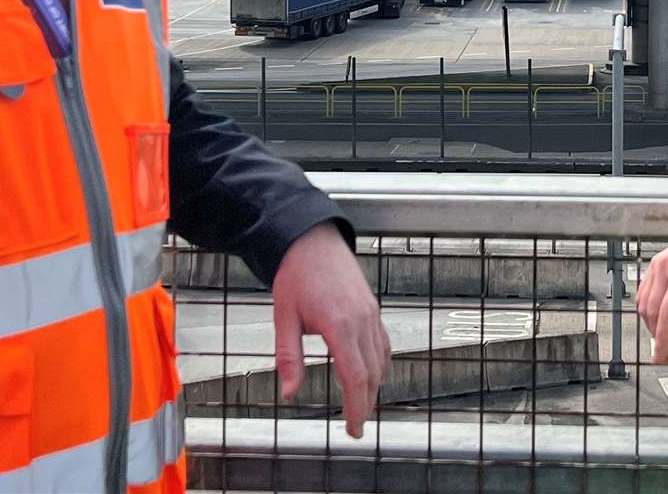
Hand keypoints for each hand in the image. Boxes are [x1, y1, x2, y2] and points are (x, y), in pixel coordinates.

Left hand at [270, 223, 390, 437]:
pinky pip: (383, 343)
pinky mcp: (372, 308)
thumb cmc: (296, 274)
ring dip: (374, 387)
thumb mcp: (284, 317)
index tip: (353, 428)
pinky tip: (373, 374)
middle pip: (372, 374)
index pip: (355, 377)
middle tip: (357, 427)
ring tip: (362, 406)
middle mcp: (361, 320)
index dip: (356, 407)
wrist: (312, 239)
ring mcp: (371, 313)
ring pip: (381, 360)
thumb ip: (288, 357)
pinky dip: (381, 364)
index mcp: (339, 325)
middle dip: (366, 404)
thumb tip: (289, 393)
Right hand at [636, 215, 667, 365]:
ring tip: (667, 339)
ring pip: (644, 303)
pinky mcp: (656, 262)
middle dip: (657, 336)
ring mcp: (658, 263)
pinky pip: (645, 291)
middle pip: (652, 312)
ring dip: (653, 324)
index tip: (661, 357)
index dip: (662, 340)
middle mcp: (665, 267)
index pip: (667, 315)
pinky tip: (663, 319)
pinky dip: (651, 308)